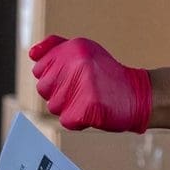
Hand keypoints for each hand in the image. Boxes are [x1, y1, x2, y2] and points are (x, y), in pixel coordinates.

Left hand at [28, 35, 151, 132]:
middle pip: (43, 88)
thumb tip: (32, 53)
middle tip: (82, 90)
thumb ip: (55, 49)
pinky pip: (67, 120)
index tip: (74, 77)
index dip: (54, 78)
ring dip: (68, 108)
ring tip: (88, 99)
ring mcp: (83, 86)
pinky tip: (92, 111)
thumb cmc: (106, 75)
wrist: (137, 95)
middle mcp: (77, 63)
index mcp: (74, 48)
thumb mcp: (84, 52)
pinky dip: (78, 121)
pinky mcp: (87, 108)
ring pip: (53, 106)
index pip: (39, 69)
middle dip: (59, 93)